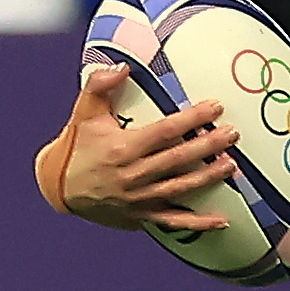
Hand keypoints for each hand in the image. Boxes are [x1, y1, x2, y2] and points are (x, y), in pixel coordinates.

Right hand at [54, 63, 236, 232]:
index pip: (165, 131)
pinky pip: (174, 222)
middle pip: (179, 159)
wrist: (57, 187)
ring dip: (209, 177)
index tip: (214, 107)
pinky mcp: (141, 216)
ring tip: (231, 165)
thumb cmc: (76, 146)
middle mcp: (133, 175)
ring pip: (181, 188)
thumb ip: (100, 85)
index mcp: (123, 148)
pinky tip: (222, 220)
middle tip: (232, 134)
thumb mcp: (84, 112)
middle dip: (209, 146)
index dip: (192, 119)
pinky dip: (199, 223)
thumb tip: (122, 66)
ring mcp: (139, 199)